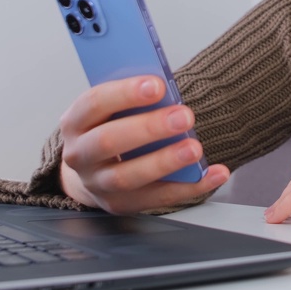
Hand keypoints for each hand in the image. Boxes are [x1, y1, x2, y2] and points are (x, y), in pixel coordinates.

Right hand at [58, 75, 228, 212]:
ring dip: (165, 162)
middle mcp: (80, 155)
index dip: (125, 93)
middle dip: (149, 128)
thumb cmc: (109, 126)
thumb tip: (165, 89)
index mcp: (76, 121)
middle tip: (184, 116)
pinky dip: (190, 187)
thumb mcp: (111, 108)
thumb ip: (131, 98)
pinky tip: (214, 173)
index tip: (158, 85)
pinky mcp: (121, 204)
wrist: (94, 166)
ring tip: (195, 148)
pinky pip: (158, 198)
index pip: (94, 104)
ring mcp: (99, 183)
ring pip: (129, 176)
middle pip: (108, 141)